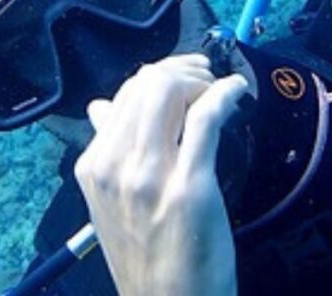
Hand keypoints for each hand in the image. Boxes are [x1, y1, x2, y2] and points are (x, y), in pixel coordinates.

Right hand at [74, 54, 246, 295]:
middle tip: (204, 80)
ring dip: (200, 79)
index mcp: (94, 167)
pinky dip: (225, 93)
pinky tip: (237, 92)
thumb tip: (101, 107)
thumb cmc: (147, 260)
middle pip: (145, 85)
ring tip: (218, 88)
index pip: (122, 95)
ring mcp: (150, 177)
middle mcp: (114, 166)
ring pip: (168, 91)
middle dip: (181, 70)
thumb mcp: (112, 204)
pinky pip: (205, 117)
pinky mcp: (189, 186)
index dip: (158, 77)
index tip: (184, 82)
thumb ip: (110, 152)